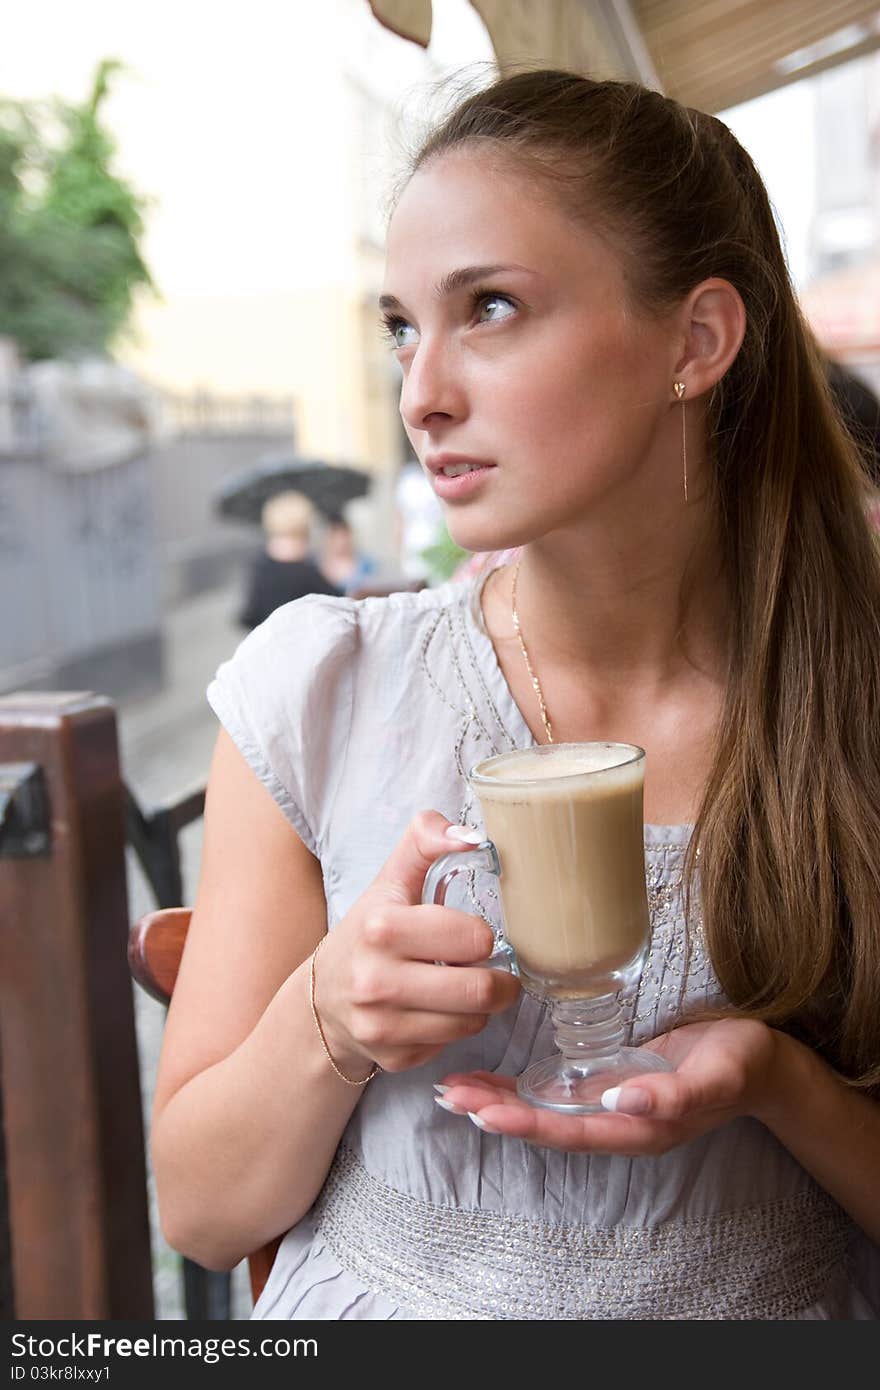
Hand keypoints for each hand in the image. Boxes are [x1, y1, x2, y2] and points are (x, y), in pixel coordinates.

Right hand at [314, 811, 520, 1077]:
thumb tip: (470, 836)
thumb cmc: (370, 932)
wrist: (324, 996)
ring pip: (472, 1023)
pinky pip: (451, 1046)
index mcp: (382, 927)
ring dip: (481, 1007)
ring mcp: (381, 1025)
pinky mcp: (391, 1059)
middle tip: (495, 972)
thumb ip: (425, 841)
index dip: (481, 936)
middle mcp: (375, 980)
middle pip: (480, 990)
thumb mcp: (391, 880)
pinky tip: (437, 1012)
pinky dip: (454, 1030)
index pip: (474, 938)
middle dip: (500, 981)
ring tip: (467, 989)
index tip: (472, 936)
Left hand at [437, 1017, 779, 1153]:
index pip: (569, 1130)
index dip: (525, 1121)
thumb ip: (674, 1095)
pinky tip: (492, 1076)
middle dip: (495, 1110)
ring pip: (543, 1108)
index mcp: (638, 1127)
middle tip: (449, 1094)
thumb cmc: (739, 1064)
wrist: (761, 1062)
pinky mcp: (609, 1082)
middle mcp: (616, 1121)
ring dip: (499, 1098)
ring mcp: (610, 1104)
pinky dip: (520, 1084)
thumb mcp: (716, 1076)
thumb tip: (623, 1102)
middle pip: (545, 1122)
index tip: (484, 1112)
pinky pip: (556, 1090)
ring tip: (455, 1087)